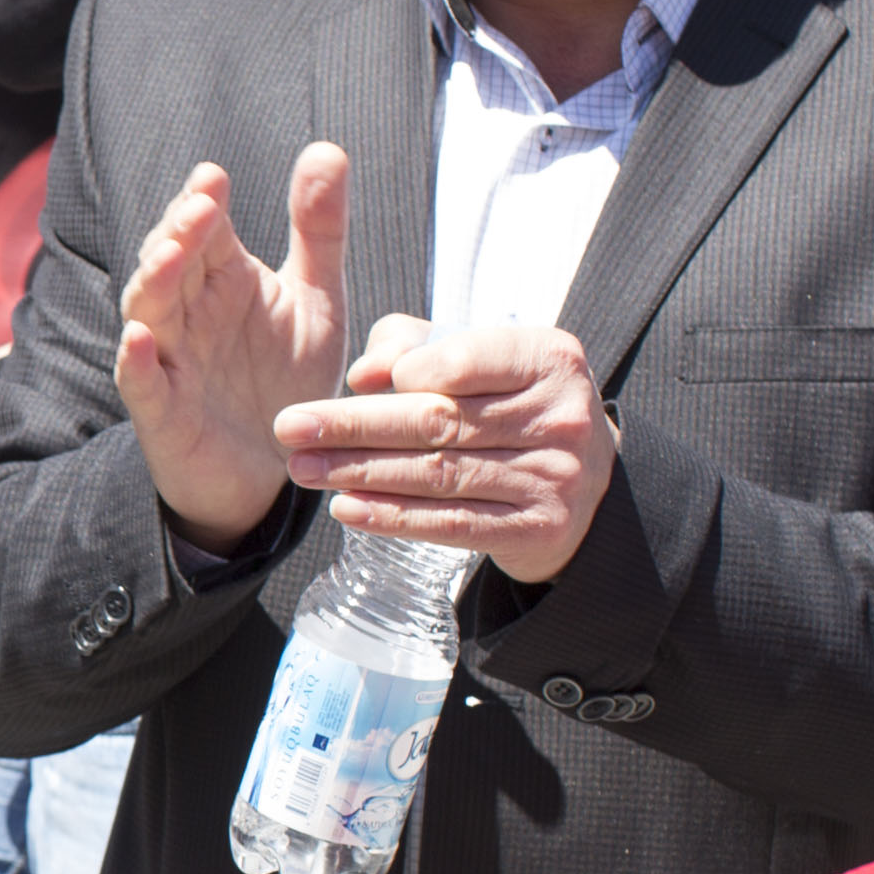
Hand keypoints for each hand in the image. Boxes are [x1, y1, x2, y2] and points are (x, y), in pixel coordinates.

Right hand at [114, 146, 351, 553]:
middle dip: (179, 231)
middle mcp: (189, 313)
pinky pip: (141, 383)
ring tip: (169, 254)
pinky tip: (138, 339)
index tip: (214, 175)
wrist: (272, 468)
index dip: (202, 201)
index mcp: (222, 279)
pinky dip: (135, 362)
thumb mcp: (314, 300)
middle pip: (170, 261)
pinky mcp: (162, 412)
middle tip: (200, 203)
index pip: (203, 228)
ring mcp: (171, 360)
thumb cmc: (284, 377)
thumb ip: (319, 229)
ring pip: (148, 312)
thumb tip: (327, 149)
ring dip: (154, 281)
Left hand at [276, 313, 611, 587]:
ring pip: (439, 474)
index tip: (350, 381)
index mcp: (549, 359)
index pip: (467, 360)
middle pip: (440, 421)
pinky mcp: (538, 528)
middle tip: (290, 428)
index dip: (405, 370)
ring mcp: (555, 478)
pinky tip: (346, 509)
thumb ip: (414, 345)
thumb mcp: (475, 356)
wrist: (583, 478)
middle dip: (355, 426)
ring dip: (360, 473)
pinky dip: (394, 517)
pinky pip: (453, 524)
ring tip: (302, 469)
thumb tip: (364, 374)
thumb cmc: (507, 401)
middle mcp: (560, 417)